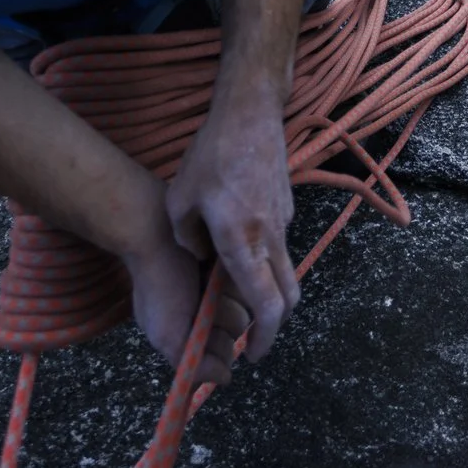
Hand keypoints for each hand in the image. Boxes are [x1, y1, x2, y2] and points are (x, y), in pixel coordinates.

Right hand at [121, 234, 251, 388]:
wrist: (159, 232)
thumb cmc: (160, 286)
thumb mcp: (166, 334)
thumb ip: (194, 365)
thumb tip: (225, 378)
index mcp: (187, 335)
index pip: (217, 360)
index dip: (215, 352)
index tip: (202, 333)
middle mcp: (205, 316)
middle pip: (233, 336)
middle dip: (222, 322)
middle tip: (202, 302)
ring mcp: (220, 292)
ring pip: (244, 312)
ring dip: (230, 300)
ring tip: (210, 282)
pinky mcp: (233, 271)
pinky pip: (250, 288)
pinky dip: (237, 282)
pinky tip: (219, 269)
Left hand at [164, 95, 300, 363]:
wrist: (250, 114)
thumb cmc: (210, 156)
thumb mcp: (179, 201)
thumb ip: (188, 239)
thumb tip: (202, 257)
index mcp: (243, 243)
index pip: (266, 306)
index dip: (263, 338)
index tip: (252, 354)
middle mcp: (270, 238)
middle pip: (287, 298)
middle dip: (273, 326)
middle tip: (252, 337)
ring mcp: (283, 222)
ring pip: (284, 272)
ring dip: (267, 291)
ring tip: (235, 290)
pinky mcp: (285, 207)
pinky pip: (278, 245)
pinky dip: (264, 260)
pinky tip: (238, 242)